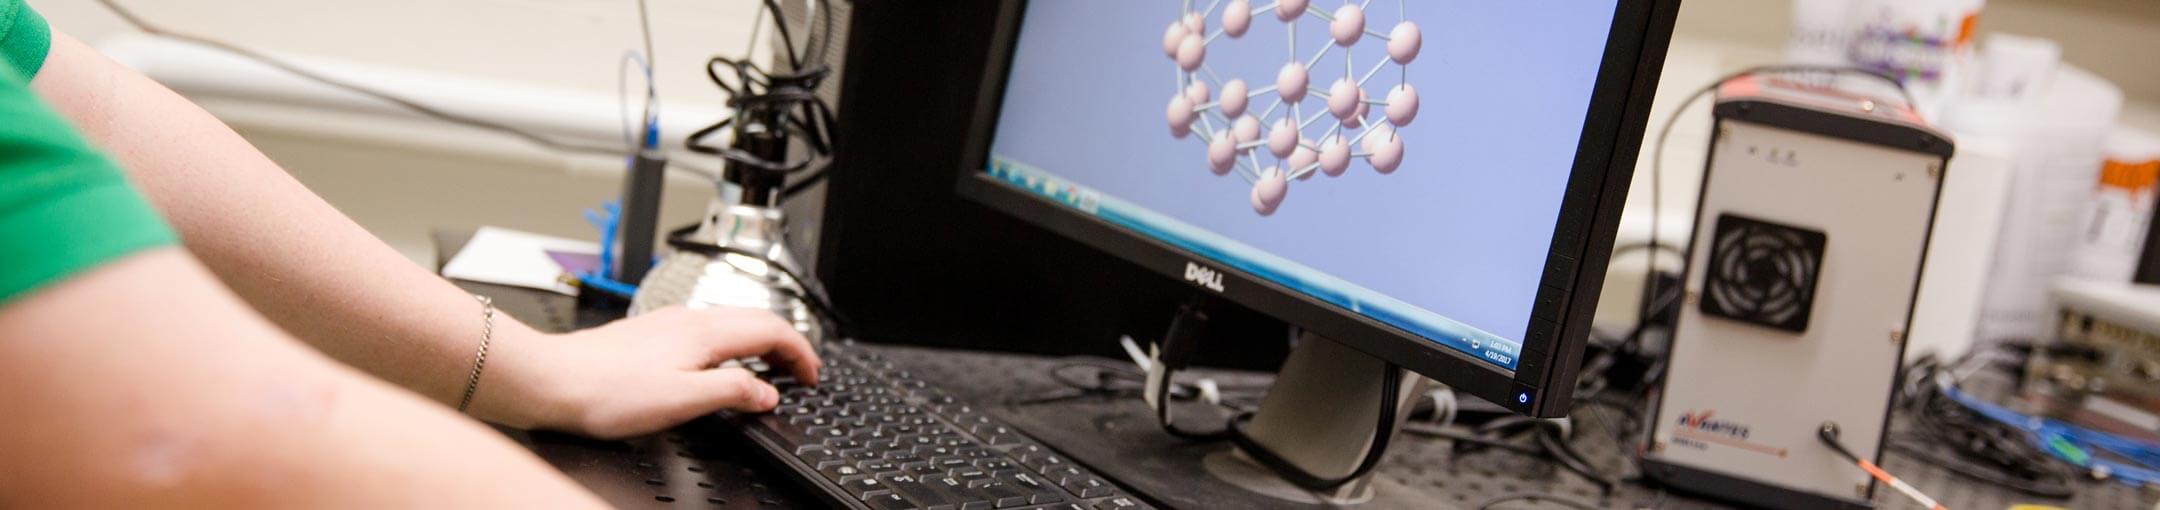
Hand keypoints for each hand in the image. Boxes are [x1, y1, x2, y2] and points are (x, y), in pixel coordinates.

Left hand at [470, 306, 819, 438]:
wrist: (552, 380)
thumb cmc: (606, 391)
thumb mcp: (682, 401)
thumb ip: (731, 393)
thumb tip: (767, 393)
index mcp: (704, 332)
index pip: (771, 329)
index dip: (801, 352)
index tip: (812, 374)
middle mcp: (689, 319)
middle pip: (756, 319)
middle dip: (788, 343)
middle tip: (802, 372)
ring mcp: (670, 322)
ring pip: (733, 321)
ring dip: (761, 342)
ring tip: (770, 370)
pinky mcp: (653, 333)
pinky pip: (710, 329)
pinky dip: (733, 344)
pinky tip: (721, 365)